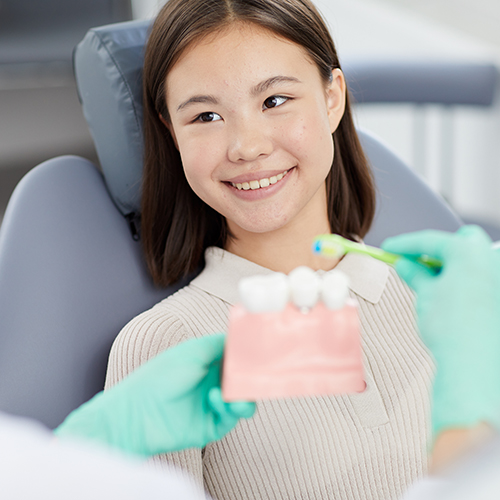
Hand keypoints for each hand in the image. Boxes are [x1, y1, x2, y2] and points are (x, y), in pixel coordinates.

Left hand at [54, 334, 255, 456]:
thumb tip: (241, 337)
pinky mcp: (211, 426)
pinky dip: (229, 409)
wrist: (137, 413)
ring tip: (236, 395)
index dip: (250, 356)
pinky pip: (231, 418)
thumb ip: (220, 344)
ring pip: (243, 401)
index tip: (265, 352)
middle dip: (253, 378)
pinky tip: (214, 400)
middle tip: (261, 375)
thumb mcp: (192, 351)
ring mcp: (212, 405)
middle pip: (244, 381)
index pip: (237, 358)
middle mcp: (213, 383)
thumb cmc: (160, 376)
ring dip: (245, 397)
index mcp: (208, 363)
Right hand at [382, 226, 499, 436]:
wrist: (473, 365)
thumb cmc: (452, 329)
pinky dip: (464, 280)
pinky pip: (482, 279)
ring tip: (428, 281)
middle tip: (413, 261)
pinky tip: (448, 294)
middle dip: (437, 248)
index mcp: (470, 253)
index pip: (431, 241)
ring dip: (451, 265)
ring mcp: (499, 279)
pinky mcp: (499, 298)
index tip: (390, 248)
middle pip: (462, 241)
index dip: (405, 244)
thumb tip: (406, 265)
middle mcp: (491, 261)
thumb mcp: (426, 294)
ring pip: (474, 260)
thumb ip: (415, 273)